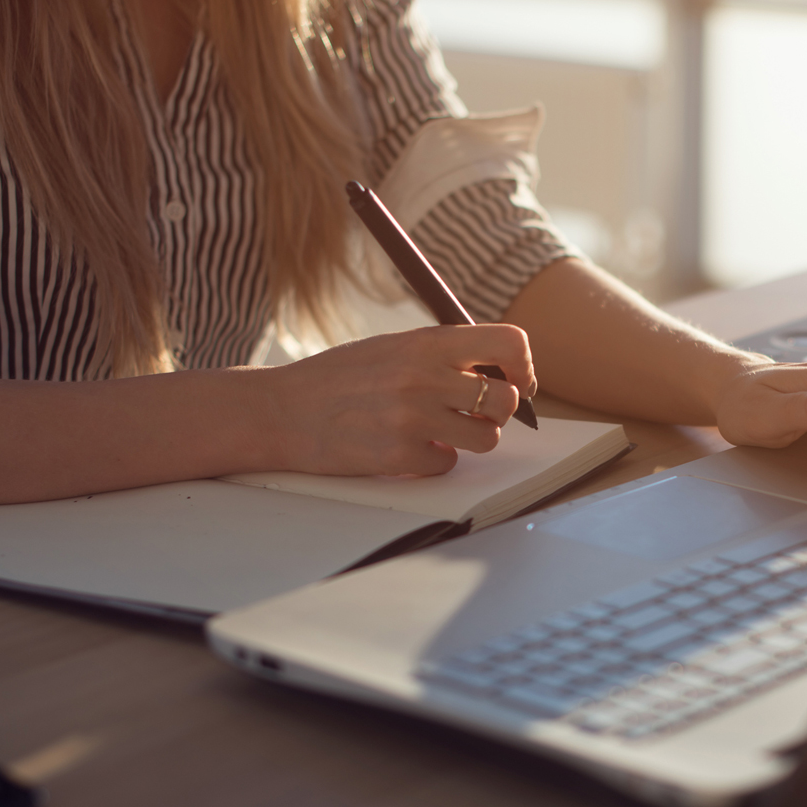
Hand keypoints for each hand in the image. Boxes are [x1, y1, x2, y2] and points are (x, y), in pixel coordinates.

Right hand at [262, 324, 535, 476]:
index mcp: (428, 343)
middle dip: (497, 413)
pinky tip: (407, 448)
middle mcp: (426, 376)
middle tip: (473, 414)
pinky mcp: (399, 455)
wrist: (282, 410)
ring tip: (441, 431)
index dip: (523, 367)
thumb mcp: (394, 347)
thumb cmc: (341, 378)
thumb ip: (443, 354)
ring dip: (471, 440)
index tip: (516, 382)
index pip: (510, 343)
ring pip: (488, 438)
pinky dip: (434, 461)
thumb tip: (499, 372)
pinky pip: (448, 464)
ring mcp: (413, 417)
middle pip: (507, 400)